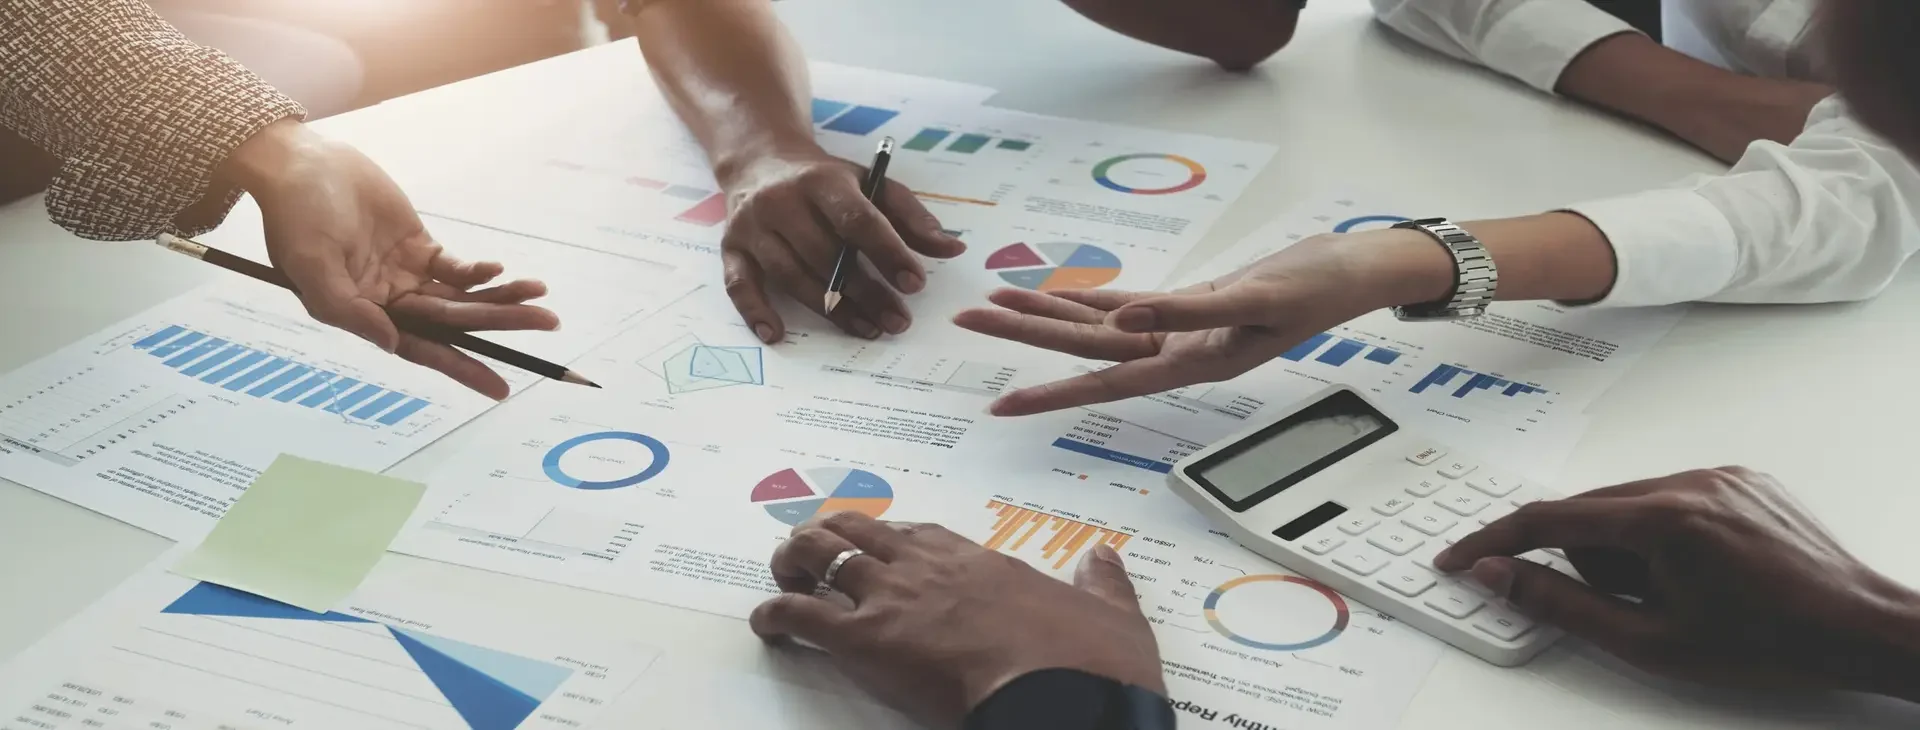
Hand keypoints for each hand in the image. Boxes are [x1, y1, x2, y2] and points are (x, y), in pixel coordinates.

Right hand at [223, 121, 558, 399]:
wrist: (300, 164)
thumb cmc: (296, 217)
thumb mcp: (310, 267)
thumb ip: (348, 310)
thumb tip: (391, 343)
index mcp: (363, 316)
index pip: (421, 350)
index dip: (461, 368)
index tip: (500, 388)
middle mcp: (389, 302)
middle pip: (453, 323)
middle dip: (500, 325)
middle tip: (547, 324)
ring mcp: (406, 274)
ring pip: (462, 297)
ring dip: (501, 298)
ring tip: (540, 298)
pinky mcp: (418, 246)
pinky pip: (456, 267)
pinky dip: (479, 272)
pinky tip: (501, 271)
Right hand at [717, 148, 965, 342]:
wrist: (761, 159)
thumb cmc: (826, 181)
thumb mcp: (872, 184)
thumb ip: (911, 217)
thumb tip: (953, 249)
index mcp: (822, 181)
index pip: (857, 218)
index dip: (888, 252)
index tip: (915, 283)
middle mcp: (782, 201)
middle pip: (825, 254)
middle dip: (865, 292)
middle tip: (898, 321)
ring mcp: (753, 226)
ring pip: (790, 274)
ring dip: (829, 308)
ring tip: (867, 329)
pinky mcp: (731, 247)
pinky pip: (739, 285)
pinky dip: (756, 311)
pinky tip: (777, 335)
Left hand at [749, 512, 1164, 726]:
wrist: (1064, 694)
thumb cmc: (1090, 661)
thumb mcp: (1112, 614)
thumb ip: (1103, 584)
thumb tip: (1105, 559)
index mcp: (979, 562)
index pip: (916, 533)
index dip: (887, 540)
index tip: (877, 548)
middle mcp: (928, 568)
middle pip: (857, 530)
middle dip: (826, 539)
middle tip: (812, 558)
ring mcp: (892, 598)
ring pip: (820, 555)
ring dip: (793, 564)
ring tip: (782, 579)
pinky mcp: (865, 640)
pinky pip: (801, 614)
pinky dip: (775, 616)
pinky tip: (767, 626)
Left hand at [952, 230, 1451, 415]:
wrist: (1351, 272)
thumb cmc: (1314, 289)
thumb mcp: (1256, 297)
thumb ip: (1186, 311)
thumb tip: (1122, 320)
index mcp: (1190, 363)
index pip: (1103, 384)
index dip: (1049, 394)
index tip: (1000, 404)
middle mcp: (1174, 353)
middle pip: (1082, 349)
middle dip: (1023, 337)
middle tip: (965, 321)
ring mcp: (1178, 331)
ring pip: (1096, 326)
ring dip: (1044, 316)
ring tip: (991, 303)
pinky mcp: (1188, 305)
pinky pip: (1126, 305)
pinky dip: (1089, 299)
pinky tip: (1055, 295)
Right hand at [1436, 468, 1919, 697]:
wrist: (1858, 630)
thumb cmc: (1769, 644)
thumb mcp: (1649, 642)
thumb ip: (1561, 604)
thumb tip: (1499, 575)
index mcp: (1661, 521)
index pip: (1549, 519)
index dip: (1494, 541)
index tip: (1458, 557)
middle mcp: (1688, 482)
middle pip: (1590, 512)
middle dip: (1590, 563)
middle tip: (1633, 610)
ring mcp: (1718, 475)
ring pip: (1629, 503)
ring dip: (1630, 549)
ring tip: (1681, 596)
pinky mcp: (1741, 477)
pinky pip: (1672, 495)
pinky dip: (1664, 533)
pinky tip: (1702, 573)